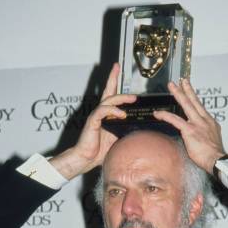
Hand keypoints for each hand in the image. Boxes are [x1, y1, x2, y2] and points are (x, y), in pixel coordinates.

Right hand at [51, 63, 135, 178]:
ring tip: (132, 98)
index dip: (114, 81)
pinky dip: (113, 111)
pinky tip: (122, 114)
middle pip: (107, 91)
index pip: (112, 95)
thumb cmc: (101, 150)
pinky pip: (103, 112)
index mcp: (106, 115)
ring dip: (121, 97)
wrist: (86, 158)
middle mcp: (100, 112)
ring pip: (108, 100)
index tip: (117, 69)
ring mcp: (96, 116)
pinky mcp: (93, 122)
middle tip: (118, 69)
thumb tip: (141, 126)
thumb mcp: (118, 137)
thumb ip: (126, 128)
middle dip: (112, 78)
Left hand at [153, 78, 225, 173]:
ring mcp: (197, 124)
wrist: (216, 160)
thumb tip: (199, 137)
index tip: (190, 91)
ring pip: (186, 104)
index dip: (194, 98)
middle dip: (187, 89)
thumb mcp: (212, 141)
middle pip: (195, 101)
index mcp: (210, 122)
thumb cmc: (214, 155)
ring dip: (178, 94)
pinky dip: (165, 115)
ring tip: (172, 86)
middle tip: (183, 80)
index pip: (200, 108)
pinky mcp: (190, 130)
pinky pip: (175, 120)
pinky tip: (158, 113)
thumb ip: (204, 135)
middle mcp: (204, 120)